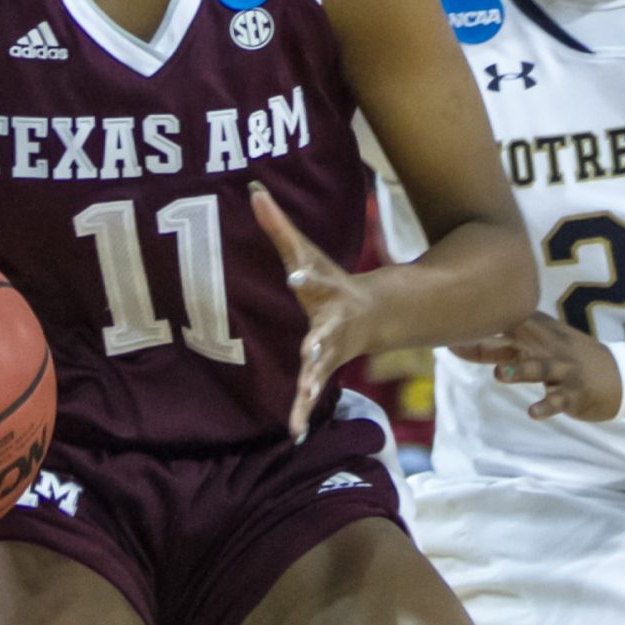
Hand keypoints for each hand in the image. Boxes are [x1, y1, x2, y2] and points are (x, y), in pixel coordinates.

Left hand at [250, 182, 375, 439]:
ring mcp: (329, 353)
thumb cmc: (328, 280)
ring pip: (318, 373)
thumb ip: (278, 226)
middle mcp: (331, 325)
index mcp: (326, 292)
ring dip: (309, 390)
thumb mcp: (304, 254)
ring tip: (299, 411)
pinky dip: (302, 413)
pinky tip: (292, 434)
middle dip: (317, 345)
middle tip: (311, 353)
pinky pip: (310, 394)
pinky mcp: (321, 373)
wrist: (371, 315)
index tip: (293, 274)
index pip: (312, 280)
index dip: (303, 276)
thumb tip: (253, 189)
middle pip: (322, 335)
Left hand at [453, 313, 621, 420]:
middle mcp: (551, 346)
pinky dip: (547, 406)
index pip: (505, 323)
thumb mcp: (536, 350)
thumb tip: (457, 345)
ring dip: (521, 370)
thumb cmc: (567, 362)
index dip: (478, 325)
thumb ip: (498, 350)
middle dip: (494, 339)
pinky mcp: (576, 392)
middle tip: (465, 340)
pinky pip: (560, 400)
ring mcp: (565, 369)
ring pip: (541, 367)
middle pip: (521, 338)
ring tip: (499, 376)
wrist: (621, 377)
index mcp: (539, 333)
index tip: (448, 330)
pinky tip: (533, 413)